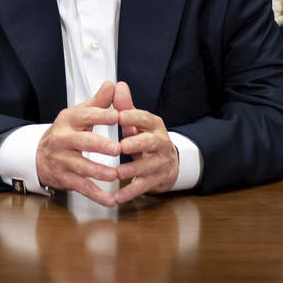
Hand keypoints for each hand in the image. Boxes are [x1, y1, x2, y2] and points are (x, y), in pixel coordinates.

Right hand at [36, 81, 122, 206]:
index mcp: (69, 120)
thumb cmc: (66, 132)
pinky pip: (82, 187)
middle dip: (100, 146)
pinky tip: (110, 199)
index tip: (118, 116)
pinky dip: (96, 195)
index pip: (86, 116)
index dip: (101, 116)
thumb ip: (98, 102)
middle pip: (82, 142)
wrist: (38, 155)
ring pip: (82, 167)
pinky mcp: (64, 178)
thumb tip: (113, 85)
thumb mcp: (79, 114)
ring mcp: (62, 160)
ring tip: (115, 175)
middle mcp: (63, 139)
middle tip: (117, 148)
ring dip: (99, 172)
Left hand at [112, 81, 178, 203]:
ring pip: (147, 167)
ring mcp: (159, 162)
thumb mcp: (136, 121)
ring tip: (116, 173)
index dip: (132, 117)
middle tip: (121, 146)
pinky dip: (129, 193)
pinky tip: (115, 197)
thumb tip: (117, 85)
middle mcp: (160, 142)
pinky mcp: (156, 180)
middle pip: (150, 142)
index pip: (144, 118)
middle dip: (136, 143)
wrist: (167, 162)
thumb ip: (125, 106)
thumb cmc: (144, 138)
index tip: (118, 116)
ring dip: (132, 170)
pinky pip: (142, 186)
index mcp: (153, 125)